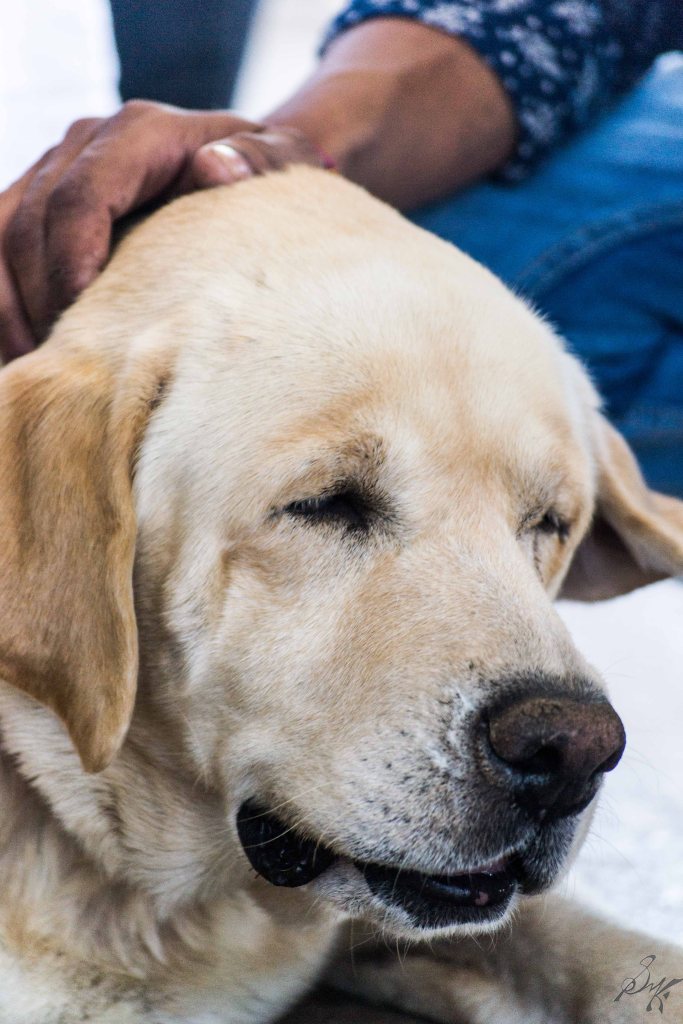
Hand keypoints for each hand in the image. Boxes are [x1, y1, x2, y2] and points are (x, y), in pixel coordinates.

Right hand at [0, 101, 324, 359]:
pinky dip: (3, 302)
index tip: (78, 322)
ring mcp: (54, 169)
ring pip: (0, 236)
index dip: (69, 262)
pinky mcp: (39, 200)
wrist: (239, 167)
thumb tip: (213, 168)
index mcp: (139, 134)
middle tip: (61, 365)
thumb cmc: (262, 180)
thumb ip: (256, 162)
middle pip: (30, 223)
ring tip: (33, 367)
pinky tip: (21, 350)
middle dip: (39, 299)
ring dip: (8, 307)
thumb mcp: (279, 165)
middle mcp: (85, 143)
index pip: (80, 197)